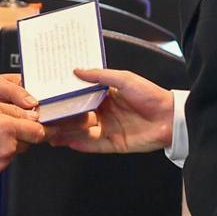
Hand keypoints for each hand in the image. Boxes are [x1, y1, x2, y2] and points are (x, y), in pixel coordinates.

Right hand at [0, 98, 44, 177]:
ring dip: (10, 142)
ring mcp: (1, 162)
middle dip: (22, 133)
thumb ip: (12, 108)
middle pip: (29, 141)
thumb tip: (31, 113)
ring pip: (16, 150)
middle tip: (4, 124)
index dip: (46, 127)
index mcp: (8, 128)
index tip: (51, 126)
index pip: (40, 131)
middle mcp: (8, 147)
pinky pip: (4, 160)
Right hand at [45, 68, 174, 153]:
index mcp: (108, 96)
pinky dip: (81, 144)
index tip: (52, 95)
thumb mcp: (124, 78)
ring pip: (83, 132)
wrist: (170, 118)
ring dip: (67, 132)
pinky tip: (67, 142)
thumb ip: (100, 76)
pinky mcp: (114, 144)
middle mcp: (106, 113)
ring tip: (50, 132)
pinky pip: (94, 145)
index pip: (82, 97)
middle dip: (63, 117)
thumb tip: (78, 70)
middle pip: (80, 116)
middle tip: (46, 116)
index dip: (68, 96)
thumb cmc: (151, 95)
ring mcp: (109, 129)